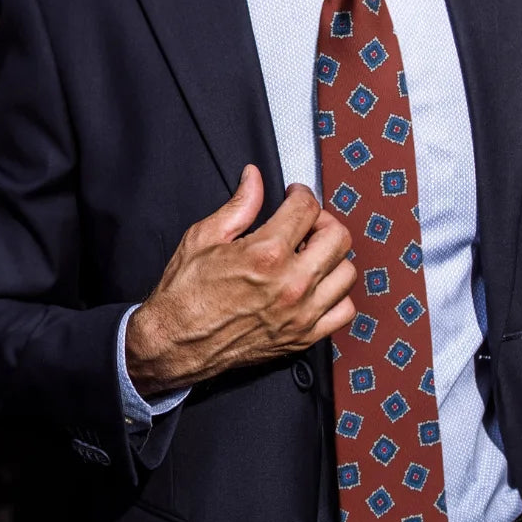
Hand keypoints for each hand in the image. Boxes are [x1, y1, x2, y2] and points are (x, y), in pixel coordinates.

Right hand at [125, 164, 356, 393]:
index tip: (294, 196)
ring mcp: (301, 313)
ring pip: (347, 273)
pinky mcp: (303, 337)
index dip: (301, 194)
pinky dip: (338, 296)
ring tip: (312, 255)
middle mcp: (291, 284)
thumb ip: (239, 206)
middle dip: (323, 221)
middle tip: (306, 223)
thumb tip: (254, 178)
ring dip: (333, 258)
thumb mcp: (204, 237)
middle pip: (338, 237)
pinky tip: (319, 288)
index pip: (307, 208)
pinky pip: (344, 312)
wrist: (175, 342)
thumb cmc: (185, 293)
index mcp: (266, 253)